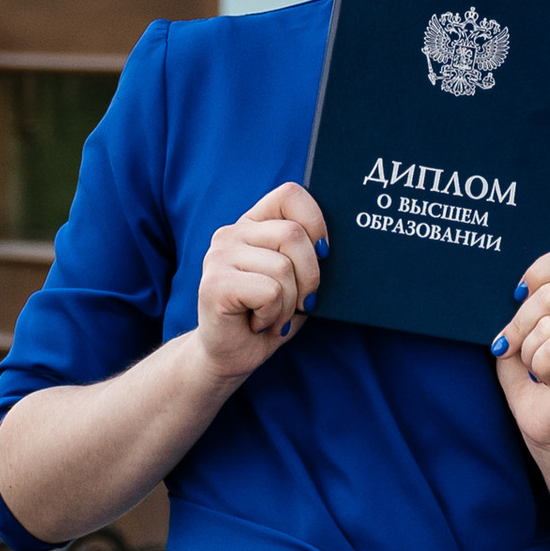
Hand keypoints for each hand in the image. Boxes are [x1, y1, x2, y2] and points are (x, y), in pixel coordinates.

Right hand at [196, 180, 325, 382]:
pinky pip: (270, 292)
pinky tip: (258, 323)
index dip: (315, 222)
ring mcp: (218, 256)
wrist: (230, 356)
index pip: (290, 195)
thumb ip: (308, 255)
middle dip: (309, 276)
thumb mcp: (296, 280)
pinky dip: (274, 315)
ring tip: (272, 315)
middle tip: (299, 302)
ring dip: (289, 303)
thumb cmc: (269, 315)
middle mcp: (231, 233)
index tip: (323, 254)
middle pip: (293, 235)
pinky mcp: (215, 284)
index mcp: (253, 225)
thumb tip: (334, 245)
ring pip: (283, 268)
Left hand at [492, 244, 549, 455]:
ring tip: (539, 369)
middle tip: (520, 349)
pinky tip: (549, 380)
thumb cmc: (530, 375)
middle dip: (519, 325)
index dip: (539, 272)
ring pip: (547, 326)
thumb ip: (520, 307)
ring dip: (528, 352)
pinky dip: (539, 366)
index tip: (518, 297)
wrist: (545, 424)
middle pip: (548, 294)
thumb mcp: (518, 332)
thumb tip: (514, 292)